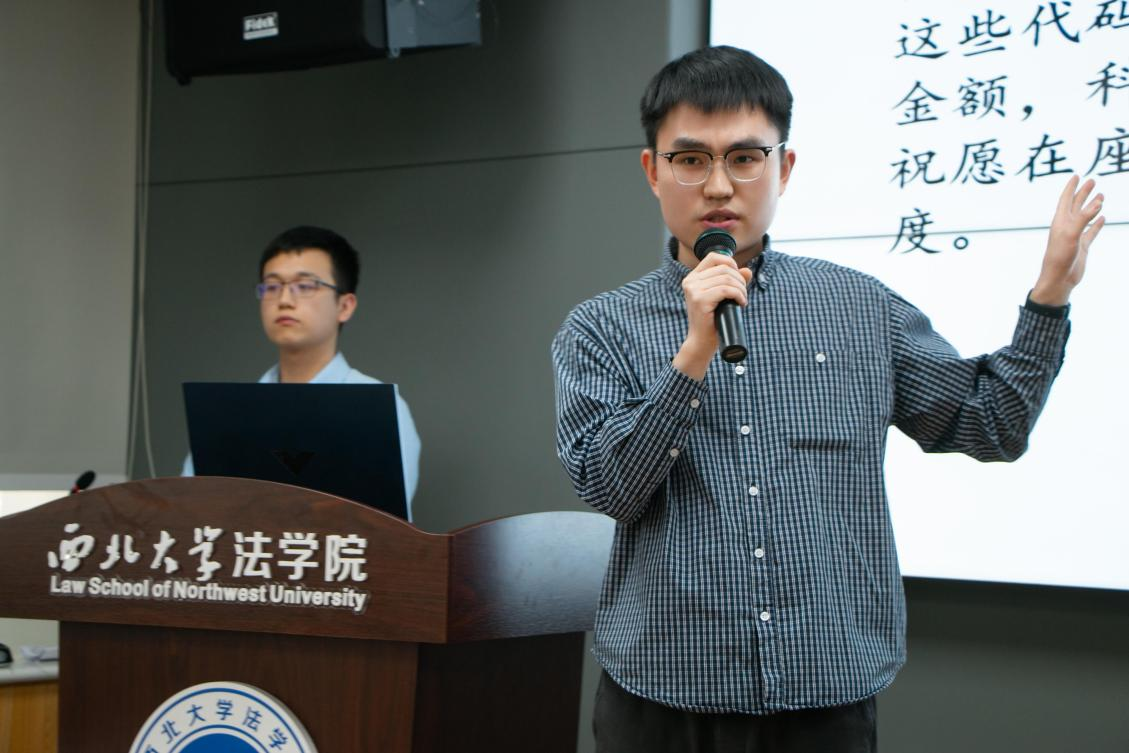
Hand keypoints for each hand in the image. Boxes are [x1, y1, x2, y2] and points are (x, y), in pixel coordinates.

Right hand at [672, 252, 753, 380]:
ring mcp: (693, 290)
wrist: (702, 342)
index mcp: (692, 278)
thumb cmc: (713, 320)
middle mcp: (690, 281)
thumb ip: (734, 282)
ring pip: (727, 278)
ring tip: (742, 300)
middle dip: (740, 280)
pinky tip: (741, 303)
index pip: (713, 257)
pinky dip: (738, 295)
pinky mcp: (700, 300)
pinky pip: (726, 290)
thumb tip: (747, 271)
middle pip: (724, 268)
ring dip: (741, 289)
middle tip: (743, 294)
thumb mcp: (723, 297)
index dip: (730, 263)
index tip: (738, 279)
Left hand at [1030, 175, 1105, 306]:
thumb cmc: (1060, 257)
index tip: (1077, 175)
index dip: (1071, 187)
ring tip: (1101, 196)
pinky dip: (1097, 224)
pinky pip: (1091, 231)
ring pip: (1085, 217)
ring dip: (1092, 206)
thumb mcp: (1071, 234)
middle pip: (1076, 205)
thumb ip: (1083, 218)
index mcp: (1060, 221)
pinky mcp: (1082, 246)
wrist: (1058, 279)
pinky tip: (1102, 218)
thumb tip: (1097, 202)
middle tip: (1093, 181)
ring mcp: (1075, 236)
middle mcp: (1067, 226)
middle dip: (1084, 192)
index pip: (1066, 199)